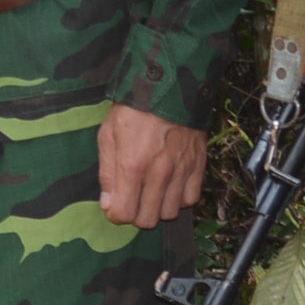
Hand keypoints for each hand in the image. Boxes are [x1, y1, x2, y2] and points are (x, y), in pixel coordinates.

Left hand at [96, 104, 208, 229]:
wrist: (169, 85)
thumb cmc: (133, 108)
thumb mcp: (108, 135)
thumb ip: (107, 173)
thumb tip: (108, 205)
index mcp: (132, 165)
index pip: (124, 214)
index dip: (115, 214)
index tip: (115, 205)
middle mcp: (159, 172)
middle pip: (147, 219)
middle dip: (135, 214)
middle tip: (132, 199)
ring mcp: (181, 170)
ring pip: (170, 213)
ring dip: (158, 207)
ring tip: (151, 192)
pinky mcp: (198, 165)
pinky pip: (191, 199)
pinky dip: (179, 198)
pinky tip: (170, 186)